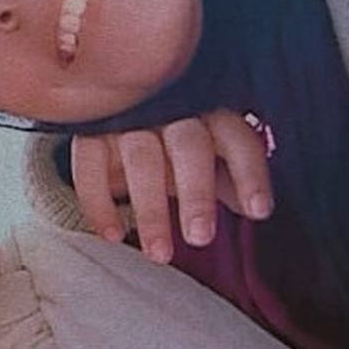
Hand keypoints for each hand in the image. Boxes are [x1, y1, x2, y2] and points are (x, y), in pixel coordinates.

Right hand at [71, 109, 273, 263]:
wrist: (118, 96)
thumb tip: (251, 207)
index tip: (258, 211)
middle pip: (188, 148)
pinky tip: (112, 235)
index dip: (249, 175)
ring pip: (141, 161)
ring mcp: (128, 118)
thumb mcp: (209, 150)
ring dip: (150, 210)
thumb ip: (230, 176)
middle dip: (196, 194)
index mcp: (211, 112)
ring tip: (159, 253)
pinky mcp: (91, 131)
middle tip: (200, 237)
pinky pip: (90, 167)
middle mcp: (171, 109)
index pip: (236, 140)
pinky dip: (99, 204)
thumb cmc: (175, 135)